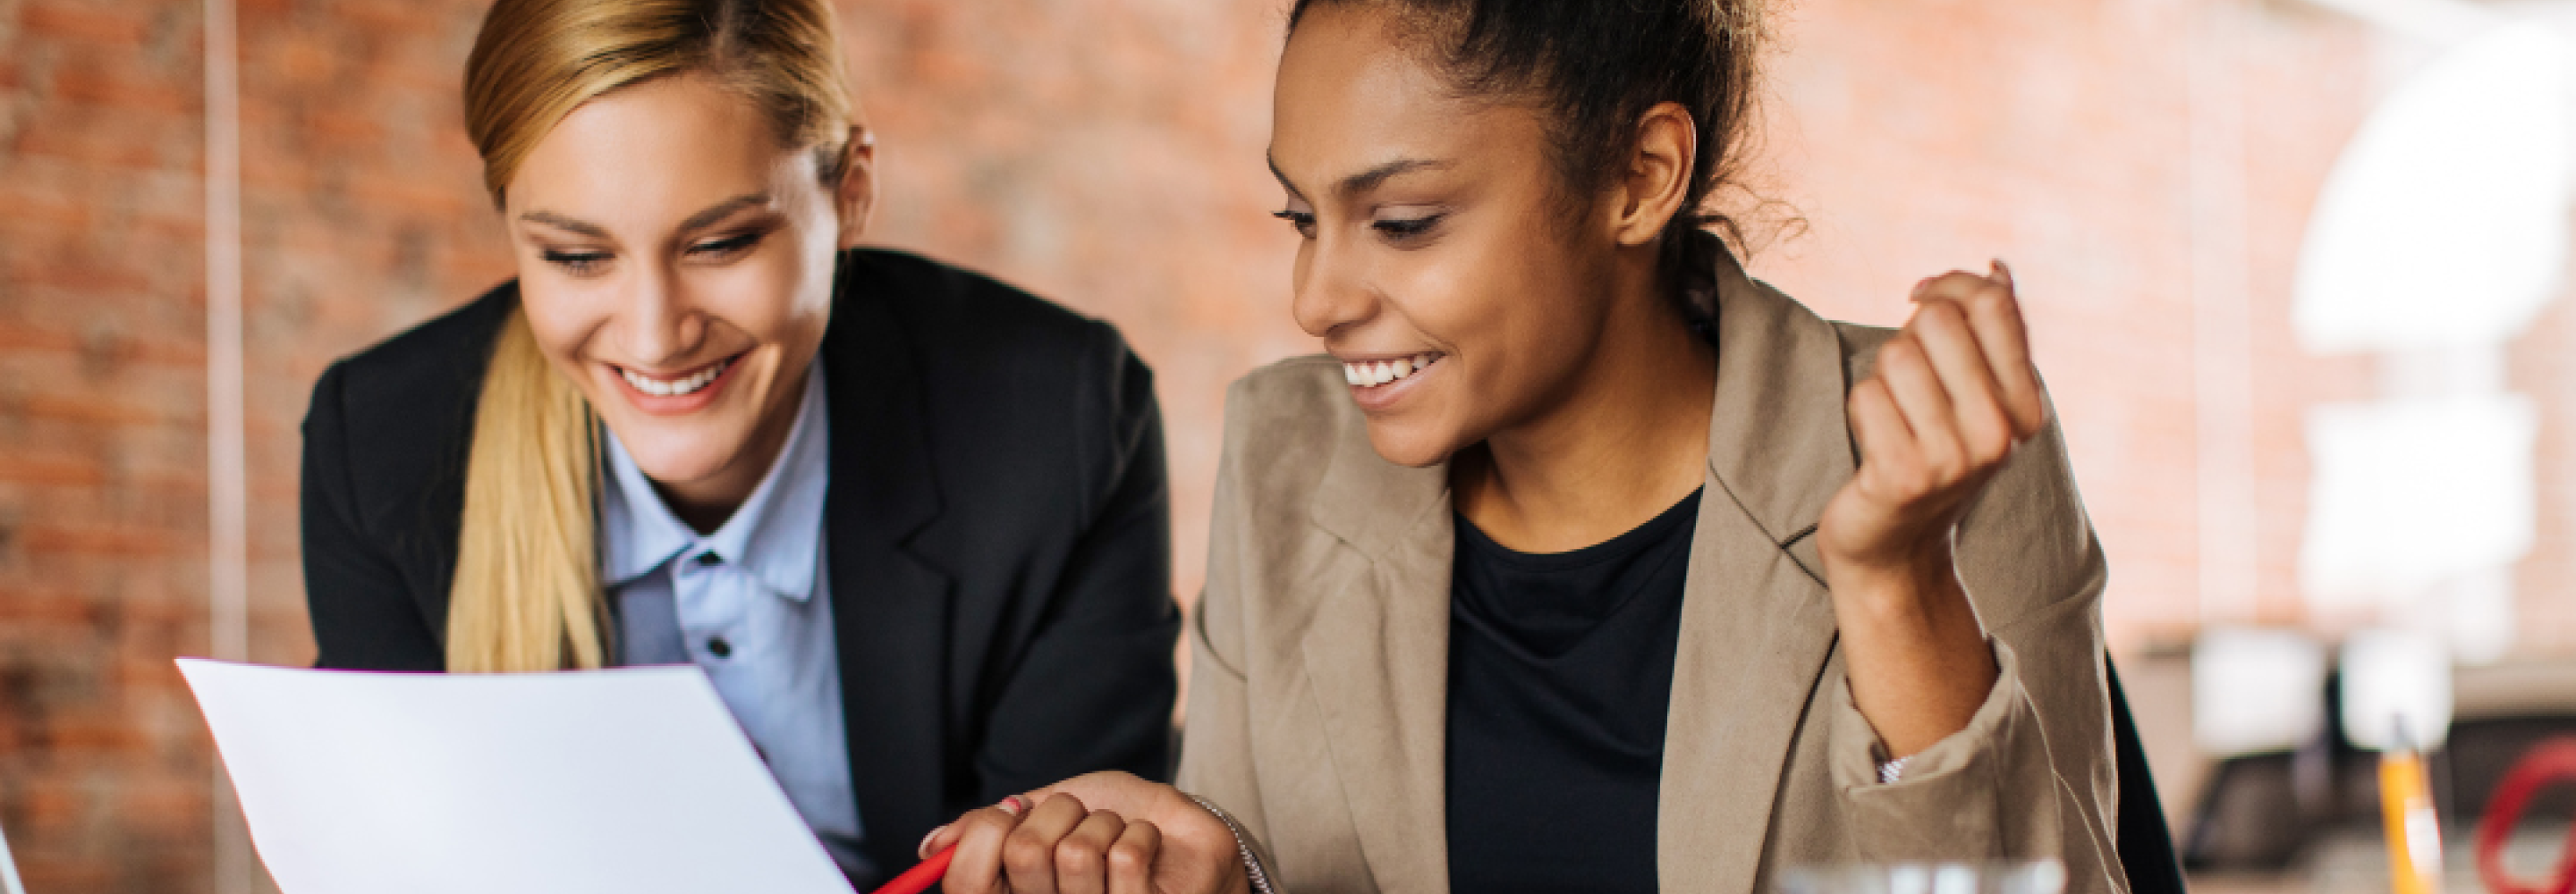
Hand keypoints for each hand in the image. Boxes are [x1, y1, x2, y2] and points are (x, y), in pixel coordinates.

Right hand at [922, 772, 1249, 893]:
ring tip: (1120, 837)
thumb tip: (932, 846)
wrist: (1185, 841)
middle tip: (1079, 821)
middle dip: (1058, 812)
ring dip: (1106, 824)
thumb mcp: (1048, 818)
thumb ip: (993, 830)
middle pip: (1023, 854)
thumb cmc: (1113, 829)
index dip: (985, 832)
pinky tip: (1152, 850)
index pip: (964, 882)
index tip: (1013, 810)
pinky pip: (1126, 854)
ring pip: (1078, 851)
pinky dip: (1143, 833)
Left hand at [1815, 261, 2042, 754]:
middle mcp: (2001, 433)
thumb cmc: (1930, 456)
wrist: (1896, 548)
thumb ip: (1990, 334)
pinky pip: (1867, 396)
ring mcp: (1955, 458)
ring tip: (1895, 422)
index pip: (1993, 302)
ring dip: (1881, 381)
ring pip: (1896, 356)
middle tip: (1908, 389)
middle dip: (1908, 341)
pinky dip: (1862, 412)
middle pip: (1937, 321)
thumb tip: (1996, 266)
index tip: (1919, 298)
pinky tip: (1876, 448)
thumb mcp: (1976, 398)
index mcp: (2028, 408)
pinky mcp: (1904, 476)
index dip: (1947, 285)